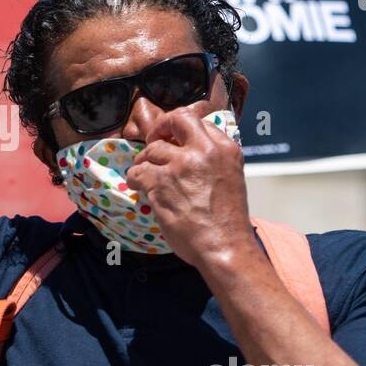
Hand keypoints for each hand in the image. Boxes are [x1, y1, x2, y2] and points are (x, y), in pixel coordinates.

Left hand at [125, 103, 253, 266]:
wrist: (224, 246)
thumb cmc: (227, 220)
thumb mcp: (231, 178)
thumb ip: (212, 159)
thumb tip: (188, 150)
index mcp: (225, 149)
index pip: (199, 121)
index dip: (181, 129)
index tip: (174, 139)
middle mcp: (204, 151)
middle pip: (176, 120)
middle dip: (161, 128)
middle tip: (154, 140)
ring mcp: (181, 165)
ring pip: (152, 149)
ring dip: (145, 160)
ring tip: (145, 172)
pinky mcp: (161, 182)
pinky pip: (138, 171)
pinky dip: (135, 178)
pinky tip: (139, 186)